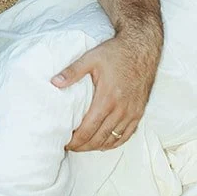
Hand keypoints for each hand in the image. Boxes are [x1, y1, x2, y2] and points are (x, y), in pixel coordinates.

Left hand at [52, 31, 158, 151]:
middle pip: (99, 138)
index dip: (76, 140)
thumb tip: (54, 83)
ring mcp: (132, 112)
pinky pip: (126, 135)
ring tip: (83, 146)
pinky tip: (103, 143)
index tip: (65, 142)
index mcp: (107, 98)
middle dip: (83, 146)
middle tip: (70, 146)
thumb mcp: (91, 58)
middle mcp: (121, 109)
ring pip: (112, 139)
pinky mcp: (139, 112)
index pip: (88, 129)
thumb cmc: (116, 53)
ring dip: (97, 146)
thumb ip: (72, 71)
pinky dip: (114, 143)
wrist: (142, 49)